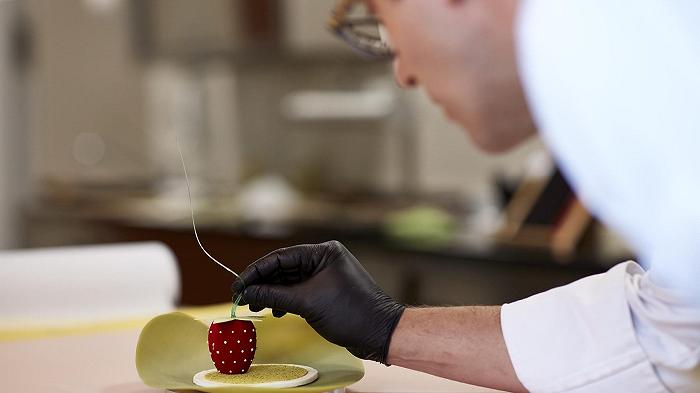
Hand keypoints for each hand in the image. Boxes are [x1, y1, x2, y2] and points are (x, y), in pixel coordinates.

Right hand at [231, 240, 404, 363]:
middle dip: (262, 283)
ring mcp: (326, 274)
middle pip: (283, 267)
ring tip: (255, 306)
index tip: (237, 285)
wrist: (379, 332)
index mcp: (323, 252)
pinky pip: (299, 290)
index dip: (255, 271)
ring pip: (290, 280)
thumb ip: (273, 296)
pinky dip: (285, 299)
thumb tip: (246, 293)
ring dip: (272, 293)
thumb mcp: (306, 303)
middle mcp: (325, 258)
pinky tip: (276, 310)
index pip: (280, 257)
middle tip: (241, 298)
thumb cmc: (350, 313)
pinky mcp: (326, 289)